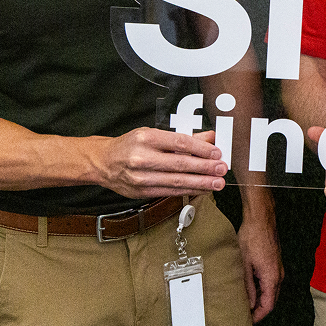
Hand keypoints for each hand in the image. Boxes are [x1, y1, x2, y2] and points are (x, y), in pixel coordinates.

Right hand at [95, 127, 227, 199]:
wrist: (103, 162)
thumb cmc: (131, 145)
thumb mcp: (154, 133)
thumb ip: (183, 137)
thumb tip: (210, 138)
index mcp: (146, 138)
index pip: (180, 143)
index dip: (201, 149)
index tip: (217, 153)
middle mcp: (142, 158)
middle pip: (180, 164)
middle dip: (205, 168)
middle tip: (222, 170)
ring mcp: (141, 177)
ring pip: (176, 181)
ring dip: (200, 183)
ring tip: (217, 183)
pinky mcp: (142, 192)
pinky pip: (170, 192)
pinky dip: (188, 191)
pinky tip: (202, 189)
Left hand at [237, 210, 282, 322]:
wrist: (261, 218)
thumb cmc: (252, 238)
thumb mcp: (244, 264)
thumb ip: (248, 286)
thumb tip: (249, 304)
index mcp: (272, 277)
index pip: (268, 306)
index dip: (258, 317)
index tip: (247, 322)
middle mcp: (279, 275)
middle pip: (272, 301)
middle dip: (259, 311)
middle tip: (244, 317)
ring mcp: (278, 268)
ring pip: (271, 292)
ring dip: (260, 300)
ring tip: (245, 305)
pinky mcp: (275, 263)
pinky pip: (271, 283)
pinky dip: (262, 290)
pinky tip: (250, 290)